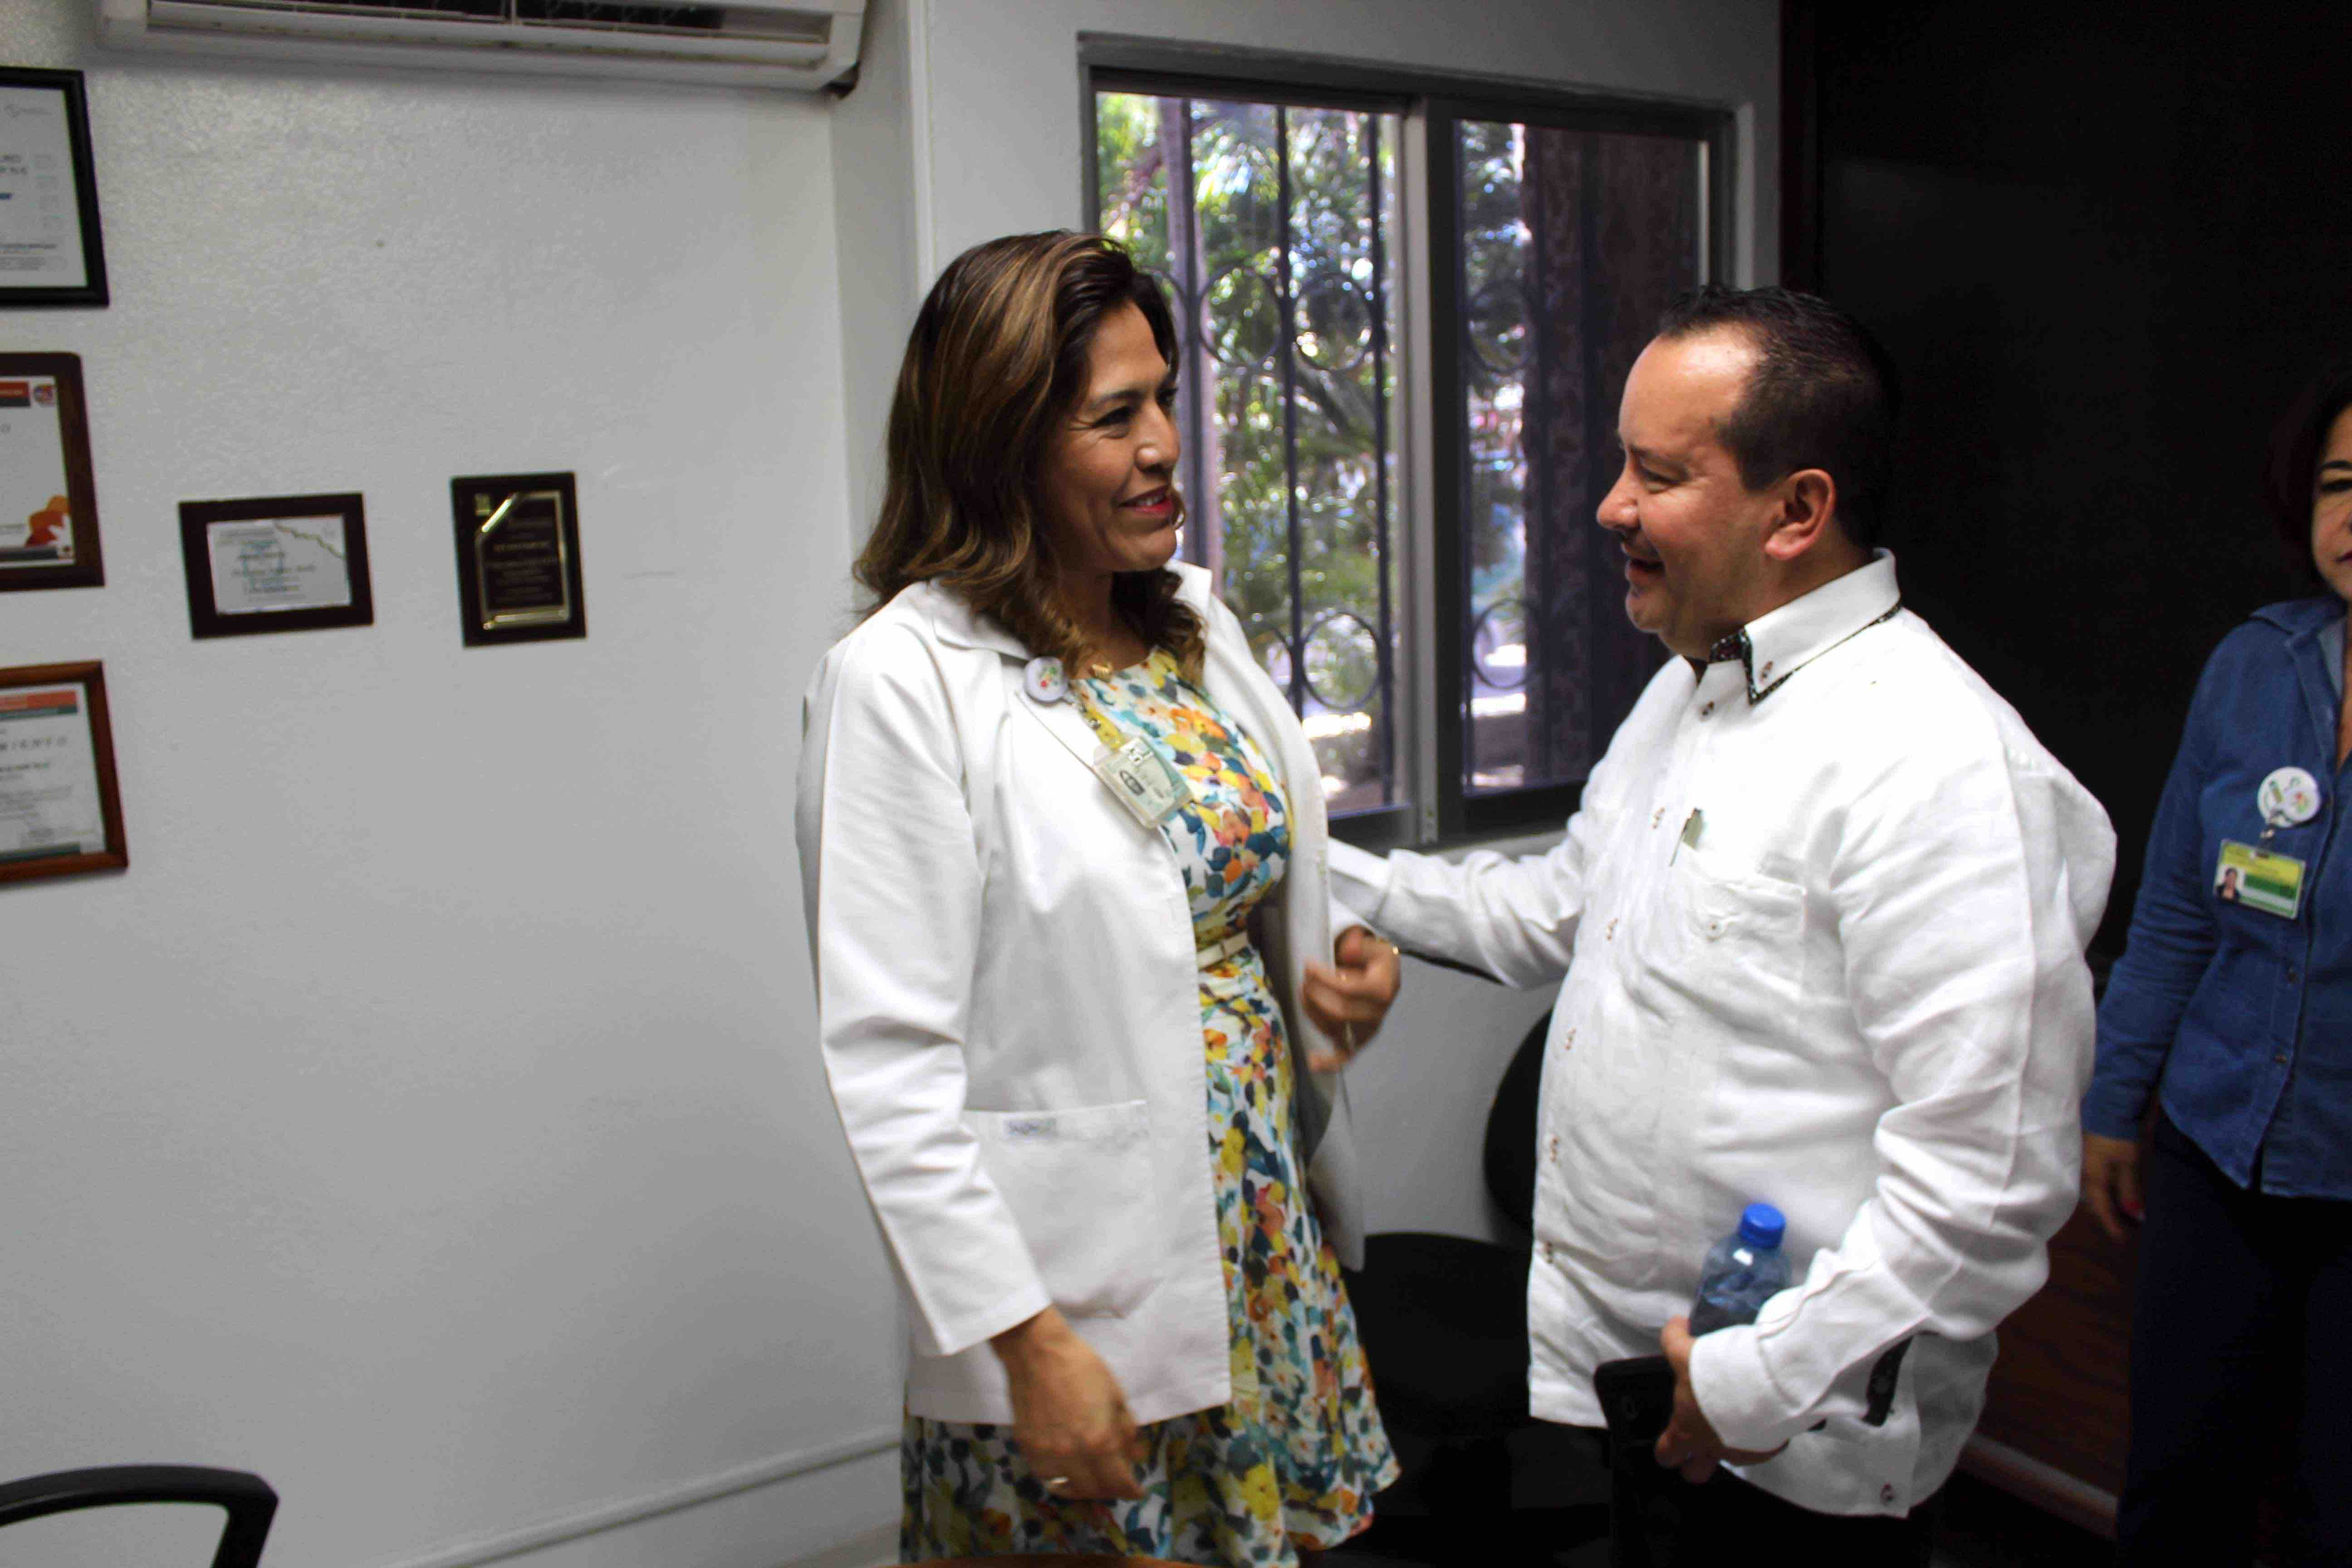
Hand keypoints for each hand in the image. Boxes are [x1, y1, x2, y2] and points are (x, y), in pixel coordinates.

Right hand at [990, 1307, 1145, 1500]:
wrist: (1037, 1351)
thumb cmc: (1082, 1366)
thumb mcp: (1115, 1395)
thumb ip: (1126, 1430)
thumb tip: (1135, 1454)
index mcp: (1098, 1441)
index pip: (1118, 1481)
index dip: (1131, 1490)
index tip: (1136, 1491)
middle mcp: (1071, 1455)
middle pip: (1094, 1489)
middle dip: (1110, 1490)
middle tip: (1116, 1482)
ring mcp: (1045, 1453)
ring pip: (1068, 1488)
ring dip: (1085, 1489)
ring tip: (1093, 1480)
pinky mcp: (1026, 1447)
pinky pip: (1045, 1476)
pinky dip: (1060, 1479)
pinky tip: (1068, 1470)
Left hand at [1302, 925, 1402, 1069]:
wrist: (1383, 973)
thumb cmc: (1372, 957)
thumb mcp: (1371, 942)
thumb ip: (1359, 943)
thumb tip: (1349, 951)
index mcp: (1383, 989)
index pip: (1347, 990)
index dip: (1323, 979)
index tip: (1308, 965)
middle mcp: (1378, 1013)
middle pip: (1339, 1012)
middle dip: (1314, 994)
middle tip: (1304, 979)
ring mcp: (1368, 1029)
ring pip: (1334, 1029)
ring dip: (1312, 1011)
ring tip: (1303, 993)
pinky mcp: (1360, 1040)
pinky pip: (1346, 1055)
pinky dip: (1330, 1061)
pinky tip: (1314, 1062)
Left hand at [1653, 1316, 1785, 1482]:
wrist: (1764, 1382)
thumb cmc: (1717, 1374)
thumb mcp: (1685, 1352)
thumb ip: (1673, 1339)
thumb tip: (1676, 1324)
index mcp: (1686, 1431)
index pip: (1666, 1454)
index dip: (1666, 1450)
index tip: (1669, 1441)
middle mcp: (1713, 1449)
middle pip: (1696, 1473)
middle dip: (1695, 1464)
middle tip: (1700, 1442)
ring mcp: (1742, 1452)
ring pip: (1732, 1458)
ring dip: (1732, 1442)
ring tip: (1738, 1416)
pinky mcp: (1769, 1447)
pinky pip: (1761, 1445)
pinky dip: (1760, 1432)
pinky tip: (1762, 1412)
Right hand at [2081, 1132, 2144, 1242]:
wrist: (2105, 1109)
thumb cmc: (2117, 1139)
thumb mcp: (2128, 1165)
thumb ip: (2130, 1191)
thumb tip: (2137, 1216)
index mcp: (2093, 1180)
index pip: (2102, 1209)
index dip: (2112, 1226)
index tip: (2123, 1240)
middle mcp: (2083, 1177)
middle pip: (2094, 1204)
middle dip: (2108, 1217)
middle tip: (2125, 1228)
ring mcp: (2082, 1167)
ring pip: (2092, 1194)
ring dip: (2105, 1204)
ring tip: (2120, 1212)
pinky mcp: (2085, 1159)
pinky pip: (2091, 1183)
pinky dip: (2102, 1192)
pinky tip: (2110, 1193)